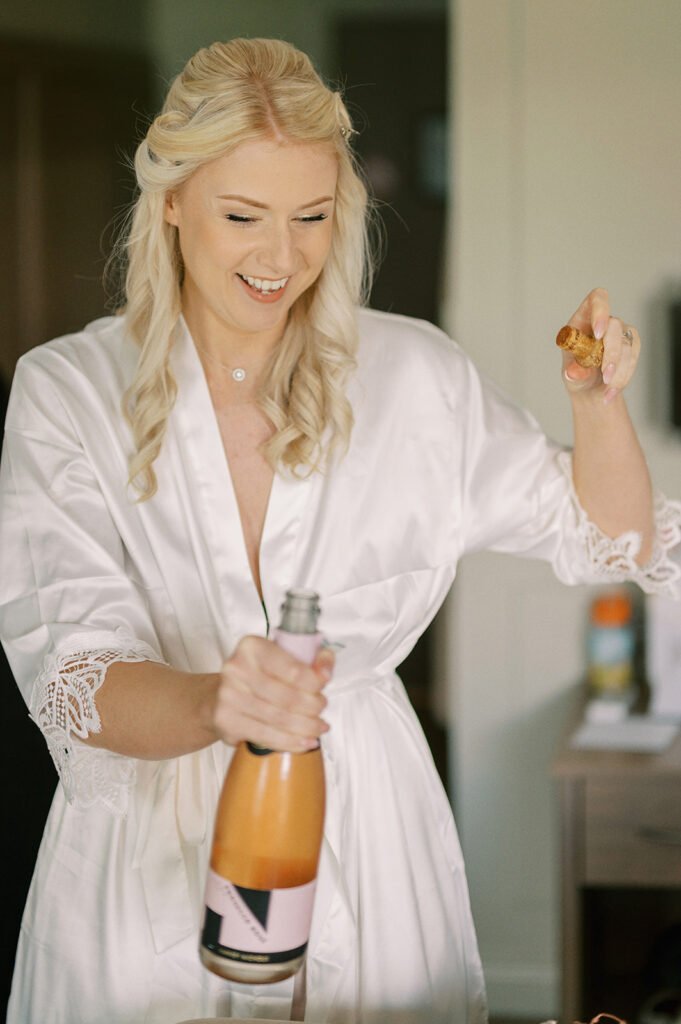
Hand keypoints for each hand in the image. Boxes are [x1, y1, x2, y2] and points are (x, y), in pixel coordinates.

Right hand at [212, 635, 332, 751]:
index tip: (323, 688)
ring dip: (306, 728)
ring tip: (317, 728)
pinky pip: (266, 736)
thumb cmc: (261, 674)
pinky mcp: (226, 720)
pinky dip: (290, 742)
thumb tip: (325, 672)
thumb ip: (314, 658)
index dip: (315, 683)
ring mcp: (229, 696)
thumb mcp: (287, 656)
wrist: (224, 692)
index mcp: (253, 647)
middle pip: (288, 697)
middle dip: (313, 708)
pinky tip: (304, 741)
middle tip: (321, 710)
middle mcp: (237, 669)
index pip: (294, 669)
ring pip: (279, 719)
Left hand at [562, 287, 640, 403]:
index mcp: (583, 319)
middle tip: (605, 376)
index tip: (598, 333)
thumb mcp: (571, 376)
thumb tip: (574, 373)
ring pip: (627, 345)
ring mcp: (620, 332)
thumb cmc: (578, 375)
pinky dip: (624, 376)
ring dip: (618, 370)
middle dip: (611, 353)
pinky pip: (633, 357)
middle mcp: (604, 322)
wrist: (592, 390)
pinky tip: (612, 391)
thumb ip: (573, 372)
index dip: (600, 311)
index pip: (597, 299)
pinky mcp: (632, 344)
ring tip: (606, 390)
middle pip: (615, 326)